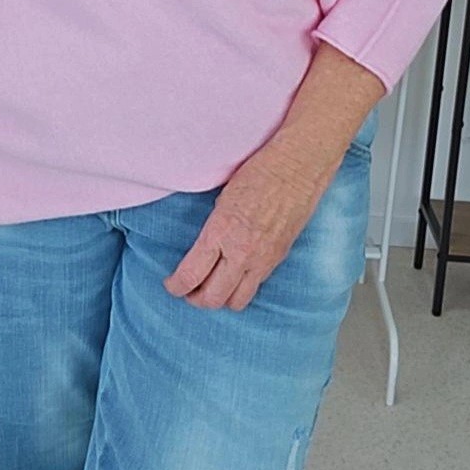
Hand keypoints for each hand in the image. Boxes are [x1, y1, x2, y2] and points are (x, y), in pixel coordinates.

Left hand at [162, 139, 327, 312]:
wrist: (297, 168)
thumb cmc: (258, 173)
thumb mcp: (222, 200)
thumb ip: (211, 231)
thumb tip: (200, 250)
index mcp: (220, 233)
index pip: (191, 276)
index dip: (176, 286)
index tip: (171, 285)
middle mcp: (241, 253)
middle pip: (212, 298)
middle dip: (195, 299)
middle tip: (188, 290)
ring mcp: (262, 260)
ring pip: (236, 302)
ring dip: (221, 299)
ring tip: (212, 287)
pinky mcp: (278, 259)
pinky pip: (255, 287)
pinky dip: (241, 288)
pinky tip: (235, 276)